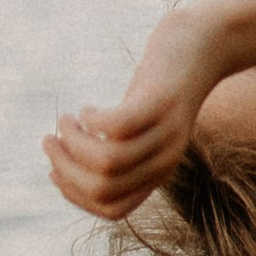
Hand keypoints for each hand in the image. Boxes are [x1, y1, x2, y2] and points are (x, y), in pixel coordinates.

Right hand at [42, 9, 216, 221]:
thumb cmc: (160, 89)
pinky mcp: (160, 101)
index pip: (112, 210)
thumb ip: (110, 151)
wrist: (205, 45)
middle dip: (64, 168)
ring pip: (108, 162)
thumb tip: (61, 170)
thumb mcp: (138, 128)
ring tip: (66, 121)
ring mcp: (165, 132)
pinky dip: (92, 121)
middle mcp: (165, 159)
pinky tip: (88, 109)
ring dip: (72, 143)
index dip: (75, 196)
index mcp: (158, 172)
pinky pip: (118, 126)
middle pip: (103, 188)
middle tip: (51, 140)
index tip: (54, 170)